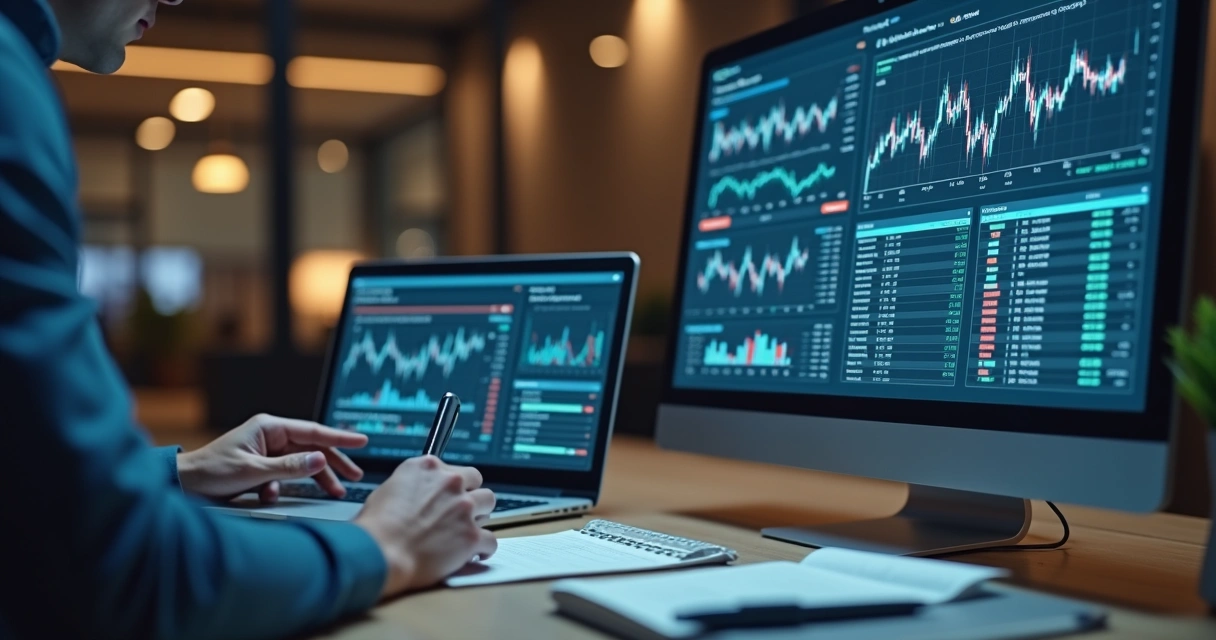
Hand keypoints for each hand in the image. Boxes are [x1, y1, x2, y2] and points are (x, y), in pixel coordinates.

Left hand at [178, 413, 368, 502]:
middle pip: (313, 448)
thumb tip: (320, 460)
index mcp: (270, 428)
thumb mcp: (254, 471)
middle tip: (354, 476)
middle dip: (334, 463)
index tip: (362, 440)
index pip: (313, 431)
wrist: (182, 486)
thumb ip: (290, 467)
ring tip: (333, 492)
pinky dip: (283, 487)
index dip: (340, 437)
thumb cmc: (210, 472)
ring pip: (302, 464)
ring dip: (314, 478)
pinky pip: (285, 475)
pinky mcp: (262, 467)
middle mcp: (271, 436)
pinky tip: (272, 495)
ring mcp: (267, 451)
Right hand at [354, 455, 496, 596]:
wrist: (380, 553)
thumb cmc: (376, 528)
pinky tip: (476, 554)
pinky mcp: (472, 535)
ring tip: (467, 530)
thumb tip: (419, 496)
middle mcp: (450, 482)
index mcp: (428, 467)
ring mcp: (464, 507)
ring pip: (488, 503)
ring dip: (480, 516)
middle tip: (459, 512)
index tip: (449, 496)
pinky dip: (484, 548)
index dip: (452, 485)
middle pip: (476, 481)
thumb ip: (413, 486)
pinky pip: (491, 539)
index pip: (453, 469)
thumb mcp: (387, 490)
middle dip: (469, 495)